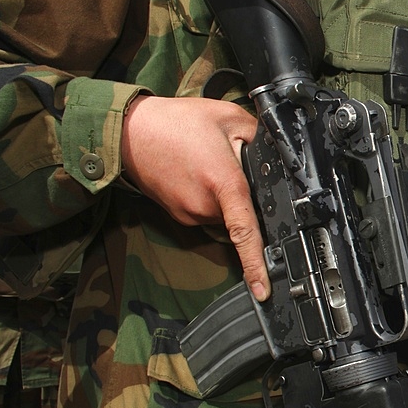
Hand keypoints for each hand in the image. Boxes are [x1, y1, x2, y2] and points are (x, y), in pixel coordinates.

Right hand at [122, 96, 267, 299]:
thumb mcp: (230, 117)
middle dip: (244, 194)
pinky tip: (197, 171)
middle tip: (230, 161)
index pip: (245, 232)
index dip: (256, 264)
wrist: (129, 130)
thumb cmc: (175, 122)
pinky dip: (208, 195)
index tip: (263, 290)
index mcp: (223, 184)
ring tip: (208, 162)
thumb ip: (259, 139)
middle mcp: (204, 206)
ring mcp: (188, 213)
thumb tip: (278, 155)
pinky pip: (206, 210)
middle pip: (242, 215)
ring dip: (224, 194)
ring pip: (223, 213)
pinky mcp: (178, 214)